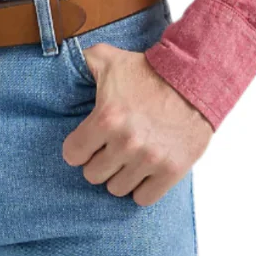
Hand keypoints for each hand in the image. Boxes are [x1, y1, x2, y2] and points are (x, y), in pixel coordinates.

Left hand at [62, 44, 213, 204]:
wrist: (194, 79)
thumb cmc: (147, 69)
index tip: (87, 141)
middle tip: (109, 148)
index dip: (78, 147)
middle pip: (93, 174)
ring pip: (116, 188)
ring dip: (119, 174)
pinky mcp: (172, 170)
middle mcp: (127, 143)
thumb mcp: (107, 58)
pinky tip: (142, 171)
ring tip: (126, 158)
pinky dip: (141, 188)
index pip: (73, 154)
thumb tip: (61, 63)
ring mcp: (150, 159)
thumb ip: (80, 61)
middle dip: (98, 161)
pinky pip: (143, 198)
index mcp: (106, 118)